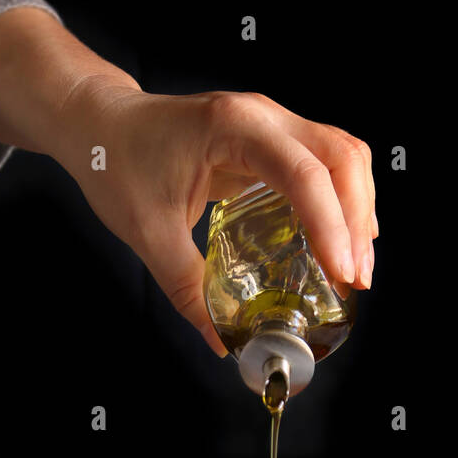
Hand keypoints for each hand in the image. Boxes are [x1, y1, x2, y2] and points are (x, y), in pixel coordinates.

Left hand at [55, 81, 376, 354]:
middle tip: (356, 279)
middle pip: (342, 156)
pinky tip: (337, 243)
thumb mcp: (146, 232)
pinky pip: (325, 164)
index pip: (302, 173)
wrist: (99, 122)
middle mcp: (262, 116)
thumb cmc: (115, 162)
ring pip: (344, 156)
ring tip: (353, 268)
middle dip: (358, 220)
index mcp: (232, 128)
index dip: (330, 225)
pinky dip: (341, 202)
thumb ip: (186, 288)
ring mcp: (271, 123)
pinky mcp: (272, 139)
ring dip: (358, 210)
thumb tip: (221, 341)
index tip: (340, 273)